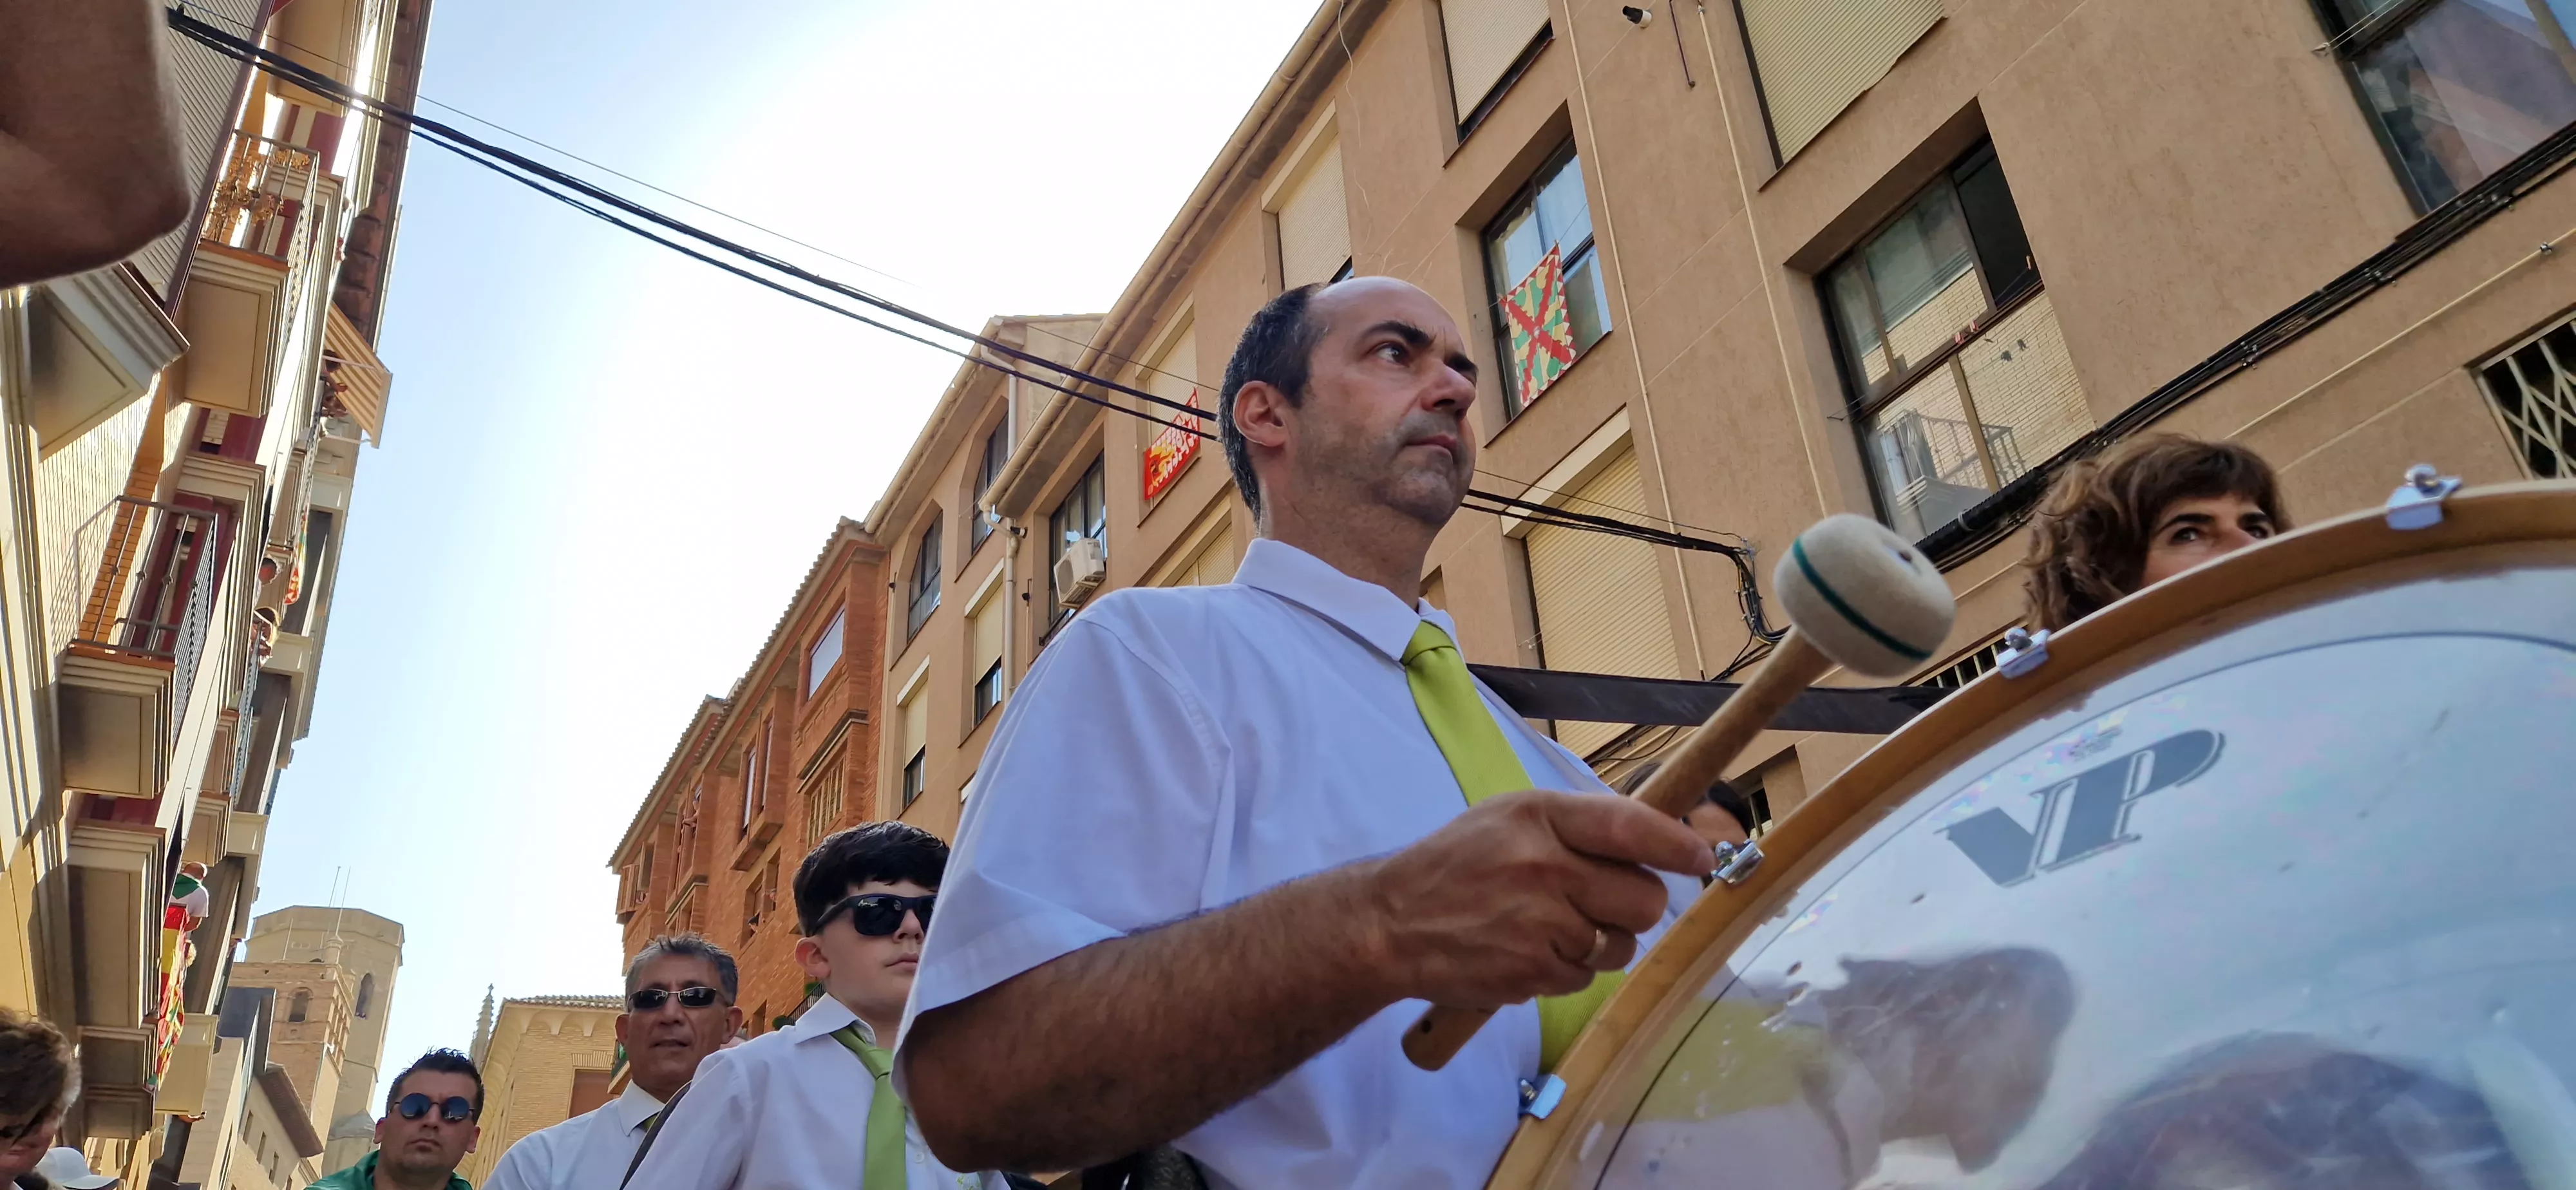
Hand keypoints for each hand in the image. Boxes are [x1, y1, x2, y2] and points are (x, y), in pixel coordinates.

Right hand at [1358, 790, 1713, 1008]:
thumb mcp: (1509, 818)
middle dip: (1633, 904)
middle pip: (1644, 899)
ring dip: (1601, 939)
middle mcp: (1544, 868)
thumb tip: (1657, 841)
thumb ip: (1578, 825)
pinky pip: (1586, 977)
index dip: (1677, 846)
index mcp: (1540, 818)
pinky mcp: (1533, 973)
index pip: (1630, 827)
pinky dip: (1568, 968)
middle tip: (1601, 900)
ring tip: (1554, 925)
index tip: (1702, 858)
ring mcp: (1540, 925)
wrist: (1390, 925)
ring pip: (1621, 944)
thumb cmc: (1456, 864)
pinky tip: (1531, 949)